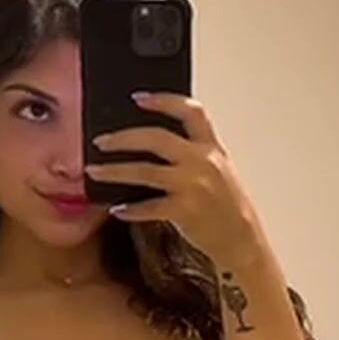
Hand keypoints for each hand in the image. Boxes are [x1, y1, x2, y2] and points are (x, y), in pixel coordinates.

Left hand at [89, 94, 265, 265]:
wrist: (243, 241)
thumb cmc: (228, 207)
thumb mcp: (218, 171)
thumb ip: (194, 154)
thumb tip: (153, 144)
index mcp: (212, 148)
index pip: (191, 112)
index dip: (163, 101)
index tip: (138, 98)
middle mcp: (203, 162)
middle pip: (156, 138)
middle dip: (123, 138)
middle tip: (101, 141)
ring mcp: (194, 186)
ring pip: (144, 171)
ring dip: (114, 171)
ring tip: (95, 171)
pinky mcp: (185, 211)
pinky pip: (148, 207)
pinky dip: (130, 209)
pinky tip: (118, 209)